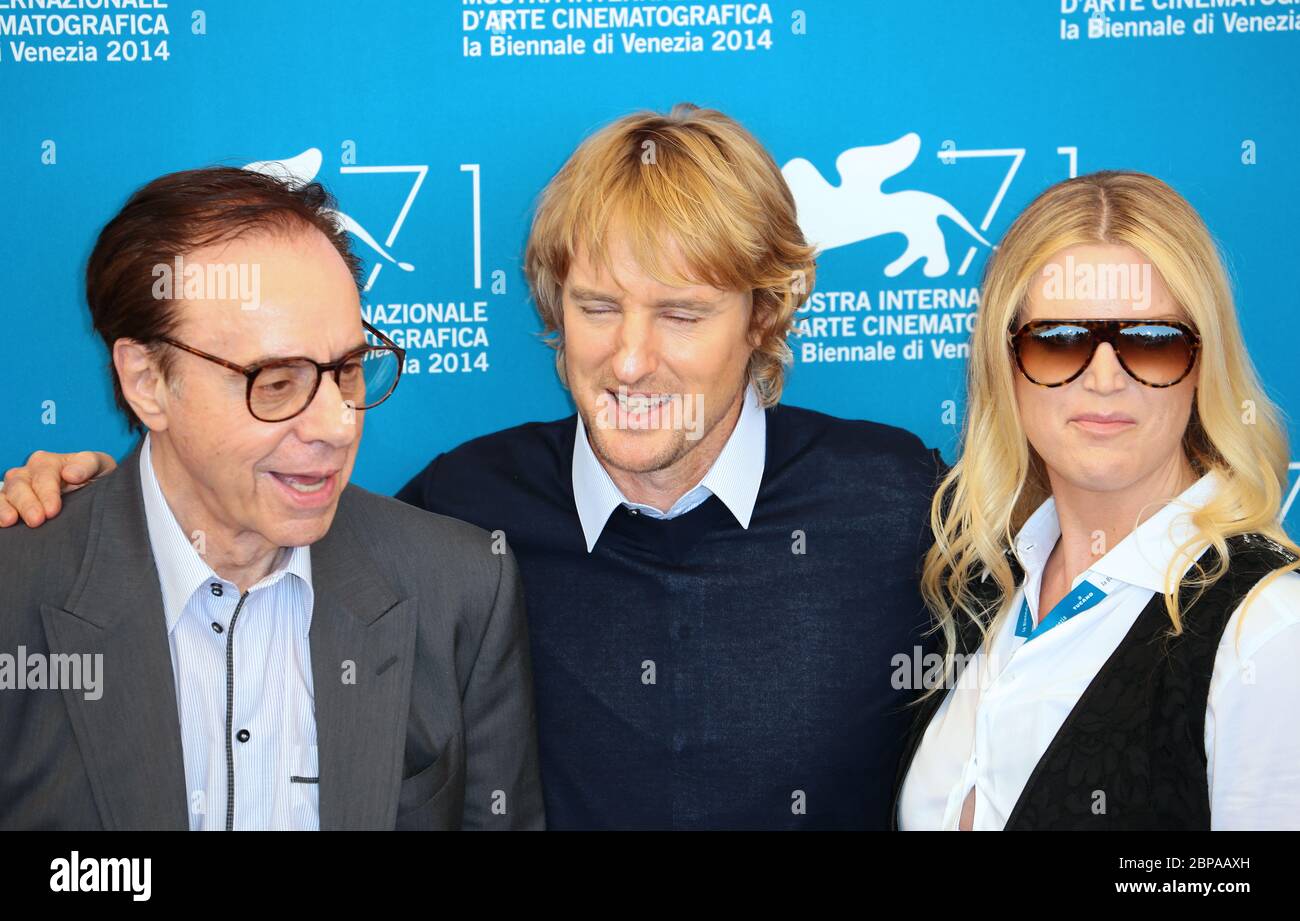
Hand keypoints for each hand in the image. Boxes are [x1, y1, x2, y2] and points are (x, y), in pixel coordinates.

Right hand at [0, 450, 116, 526]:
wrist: (93, 491)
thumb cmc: (96, 477)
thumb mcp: (100, 466)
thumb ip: (88, 465)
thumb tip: (71, 474)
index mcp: (48, 462)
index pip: (44, 475)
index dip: (47, 492)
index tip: (53, 510)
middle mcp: (28, 473)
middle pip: (20, 484)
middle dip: (27, 503)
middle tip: (37, 520)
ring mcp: (16, 488)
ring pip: (5, 494)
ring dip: (6, 507)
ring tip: (10, 521)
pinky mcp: (10, 503)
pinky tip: (2, 523)